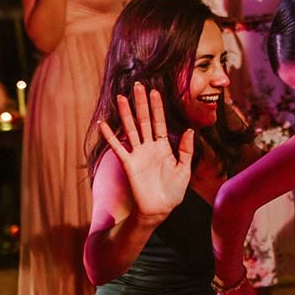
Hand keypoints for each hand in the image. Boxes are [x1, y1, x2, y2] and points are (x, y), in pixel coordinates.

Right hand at [97, 84, 193, 219]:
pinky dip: (110, 137)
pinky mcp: (129, 164)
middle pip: (144, 120)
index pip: (159, 122)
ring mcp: (138, 154)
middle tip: (137, 86)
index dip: (157, 107)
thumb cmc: (173, 191)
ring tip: (120, 97)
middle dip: (141, 103)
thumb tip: (191, 130)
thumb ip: (187, 150)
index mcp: (164, 147)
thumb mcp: (184, 169)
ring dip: (125, 113)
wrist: (160, 209)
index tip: (154, 92)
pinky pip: (118, 148)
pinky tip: (103, 124)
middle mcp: (149, 147)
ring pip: (131, 129)